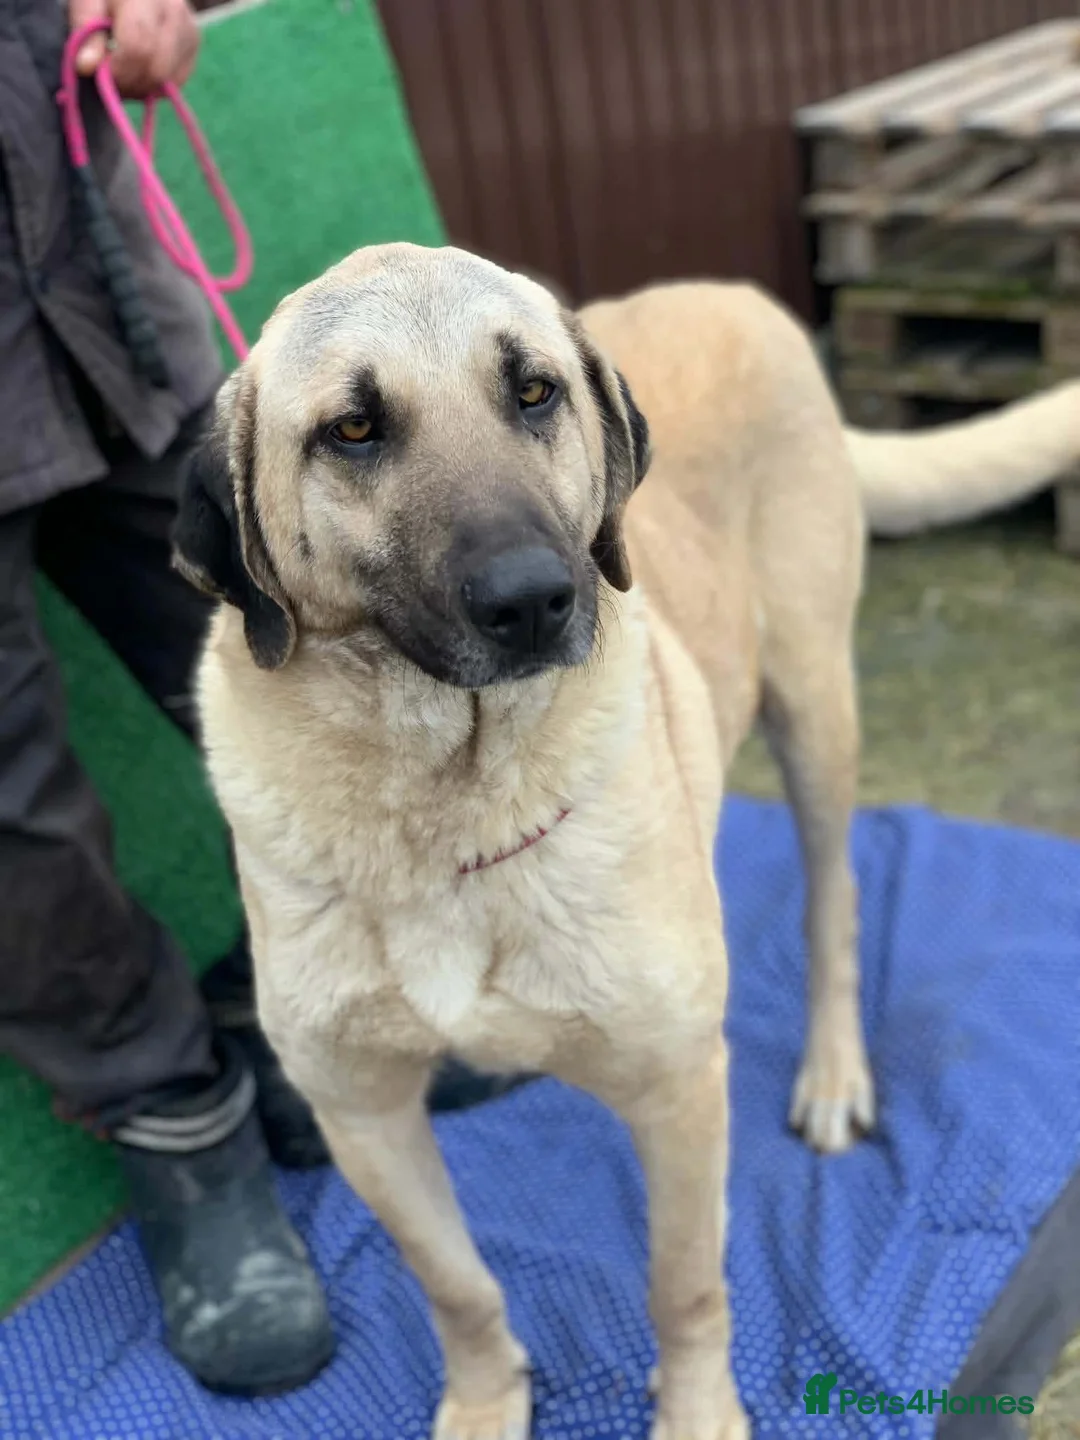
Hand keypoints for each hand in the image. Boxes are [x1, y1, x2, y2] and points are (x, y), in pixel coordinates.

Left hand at [69, 0, 199, 98]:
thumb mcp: (85, 0)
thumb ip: (85, 30)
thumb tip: (86, 67)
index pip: (138, 48)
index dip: (117, 70)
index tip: (99, 73)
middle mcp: (175, 11)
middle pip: (157, 69)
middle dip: (130, 83)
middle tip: (110, 78)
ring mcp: (189, 28)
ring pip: (168, 80)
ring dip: (142, 87)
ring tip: (123, 71)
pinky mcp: (193, 42)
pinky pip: (176, 81)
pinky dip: (154, 84)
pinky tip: (139, 69)